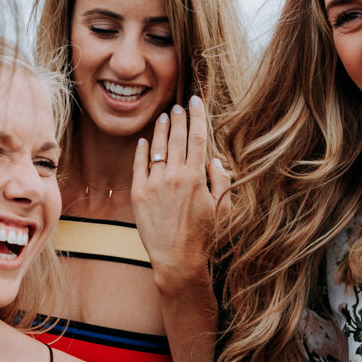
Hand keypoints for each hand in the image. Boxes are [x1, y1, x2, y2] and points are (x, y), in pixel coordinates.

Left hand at [131, 96, 229, 296]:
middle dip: (178, 119)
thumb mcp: (222, 208)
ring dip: (159, 130)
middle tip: (178, 107)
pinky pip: (139, 166)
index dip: (197, 116)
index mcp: (196, 177)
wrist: (177, 260)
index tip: (195, 101)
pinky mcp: (139, 194)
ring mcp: (155, 184)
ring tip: (162, 118)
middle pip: (176, 138)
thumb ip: (221, 180)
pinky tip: (143, 141)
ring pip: (156, 148)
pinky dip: (141, 151)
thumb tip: (215, 159)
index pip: (197, 137)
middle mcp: (174, 176)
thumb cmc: (204, 236)